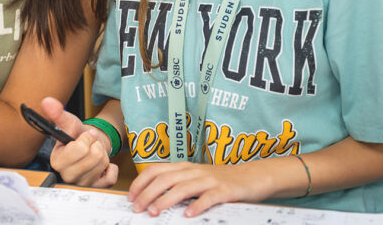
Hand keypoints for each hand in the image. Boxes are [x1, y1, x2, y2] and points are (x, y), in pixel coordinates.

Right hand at [41, 97, 117, 187]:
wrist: (89, 148)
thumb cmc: (77, 137)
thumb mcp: (70, 124)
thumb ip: (58, 113)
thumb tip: (47, 101)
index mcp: (57, 161)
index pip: (79, 148)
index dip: (86, 138)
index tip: (84, 136)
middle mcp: (67, 176)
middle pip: (94, 156)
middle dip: (95, 146)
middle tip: (90, 146)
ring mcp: (82, 185)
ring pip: (103, 164)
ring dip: (102, 154)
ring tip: (94, 153)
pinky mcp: (96, 189)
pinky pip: (111, 176)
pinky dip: (111, 167)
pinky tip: (101, 166)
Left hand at [128, 161, 264, 216]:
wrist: (252, 176)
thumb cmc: (221, 180)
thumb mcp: (196, 179)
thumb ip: (179, 185)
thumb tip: (153, 198)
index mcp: (185, 167)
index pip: (157, 170)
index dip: (141, 182)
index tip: (131, 196)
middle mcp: (194, 171)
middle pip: (165, 179)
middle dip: (148, 193)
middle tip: (137, 208)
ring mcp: (209, 180)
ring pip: (182, 188)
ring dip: (165, 200)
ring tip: (154, 212)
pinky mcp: (224, 190)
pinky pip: (208, 198)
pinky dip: (197, 206)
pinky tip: (188, 215)